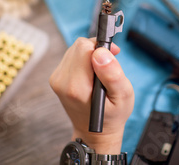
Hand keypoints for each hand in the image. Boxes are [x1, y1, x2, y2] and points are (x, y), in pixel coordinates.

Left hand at [50, 37, 133, 153]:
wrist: (95, 132)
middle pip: (79, 46)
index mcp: (76, 87)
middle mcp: (62, 81)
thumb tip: (100, 53)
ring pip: (75, 49)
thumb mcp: (122, 96)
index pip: (84, 47)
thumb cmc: (112, 115)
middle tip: (109, 66)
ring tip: (101, 72)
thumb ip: (112, 74)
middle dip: (97, 51)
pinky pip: (72, 56)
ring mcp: (57, 79)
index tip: (113, 56)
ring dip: (91, 55)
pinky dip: (84, 60)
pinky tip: (92, 73)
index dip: (102, 48)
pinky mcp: (57, 77)